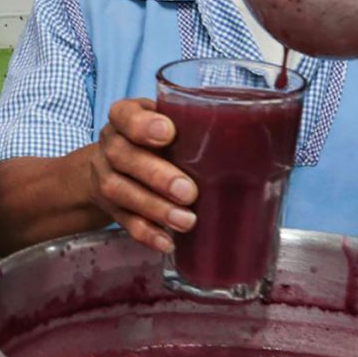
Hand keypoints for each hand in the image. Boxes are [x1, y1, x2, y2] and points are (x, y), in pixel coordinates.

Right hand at [88, 99, 197, 252]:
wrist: (115, 168)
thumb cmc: (156, 142)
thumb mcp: (170, 123)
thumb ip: (195, 125)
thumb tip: (251, 136)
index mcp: (125, 117)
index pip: (124, 114)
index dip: (142, 125)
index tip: (168, 133)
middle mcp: (110, 144)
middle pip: (122, 156)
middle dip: (156, 175)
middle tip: (188, 192)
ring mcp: (105, 176)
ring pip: (120, 191)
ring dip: (154, 208)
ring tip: (186, 221)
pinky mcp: (110, 207)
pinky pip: (124, 221)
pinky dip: (146, 233)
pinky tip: (167, 241)